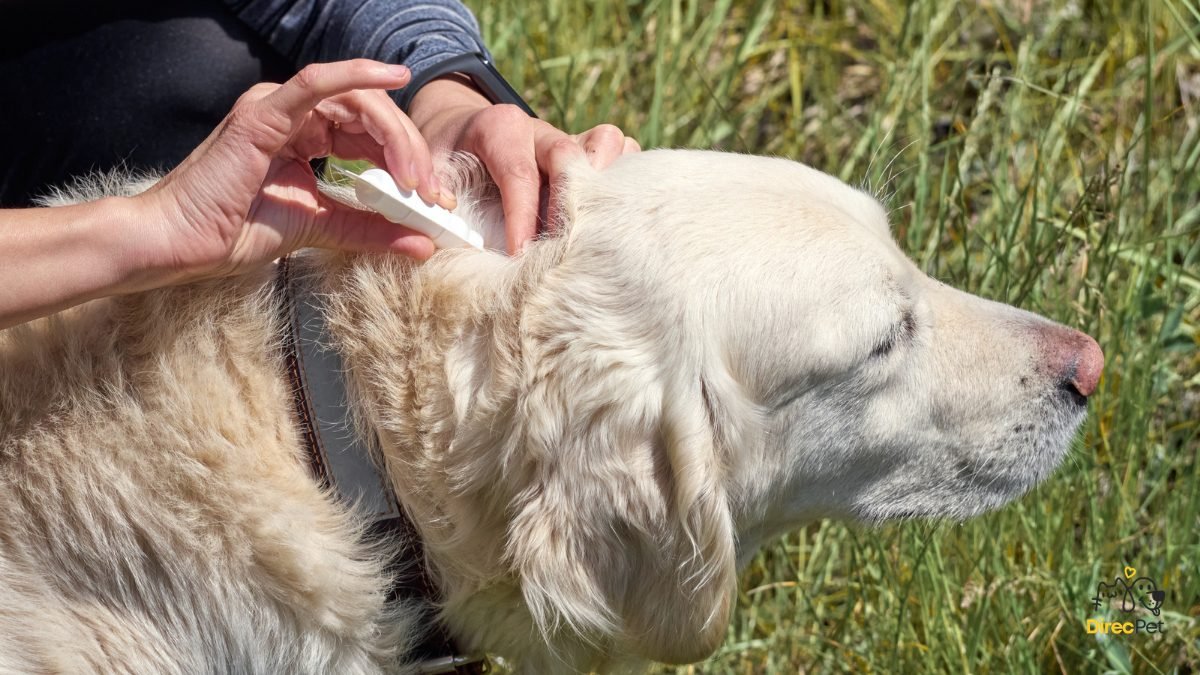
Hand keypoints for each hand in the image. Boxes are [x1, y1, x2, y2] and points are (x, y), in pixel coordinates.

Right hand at [140, 59, 449, 282]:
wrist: (179, 244)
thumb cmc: (234, 232)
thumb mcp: (320, 230)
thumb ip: (370, 230)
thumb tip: (426, 243)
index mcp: (307, 138)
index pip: (371, 137)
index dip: (409, 162)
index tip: (437, 198)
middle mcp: (295, 116)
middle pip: (371, 118)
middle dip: (410, 152)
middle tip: (431, 190)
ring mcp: (278, 109)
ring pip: (356, 102)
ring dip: (395, 135)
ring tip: (414, 176)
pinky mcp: (264, 113)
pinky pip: (316, 82)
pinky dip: (356, 74)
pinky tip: (393, 76)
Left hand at [408, 76, 639, 253]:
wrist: (461, 131)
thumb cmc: (446, 159)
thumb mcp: (426, 173)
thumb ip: (426, 202)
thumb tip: (428, 241)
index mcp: (499, 128)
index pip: (518, 174)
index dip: (522, 218)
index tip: (520, 256)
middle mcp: (539, 129)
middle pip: (569, 155)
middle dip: (567, 205)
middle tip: (561, 249)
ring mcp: (568, 136)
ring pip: (606, 143)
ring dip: (605, 186)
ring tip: (594, 229)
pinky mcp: (588, 149)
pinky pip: (623, 152)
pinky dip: (623, 181)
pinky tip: (610, 218)